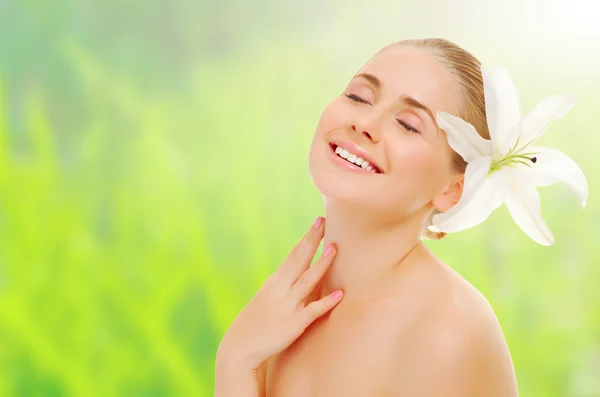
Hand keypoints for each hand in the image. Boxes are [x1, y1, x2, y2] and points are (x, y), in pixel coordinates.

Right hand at [216, 216, 341, 372]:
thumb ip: (284, 285)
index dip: (307, 237)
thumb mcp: (269, 298)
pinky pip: (312, 310)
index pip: (294, 254)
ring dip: (320, 265)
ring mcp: (287, 306)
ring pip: (306, 281)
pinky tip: (340, 294)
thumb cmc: (257, 322)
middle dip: (312, 240)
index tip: (319, 220)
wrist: (239, 349)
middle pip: (298, 259)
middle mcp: (280, 289)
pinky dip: (326, 302)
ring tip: (334, 249)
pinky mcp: (293, 325)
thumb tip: (300, 271)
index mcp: (275, 281)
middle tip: (324, 221)